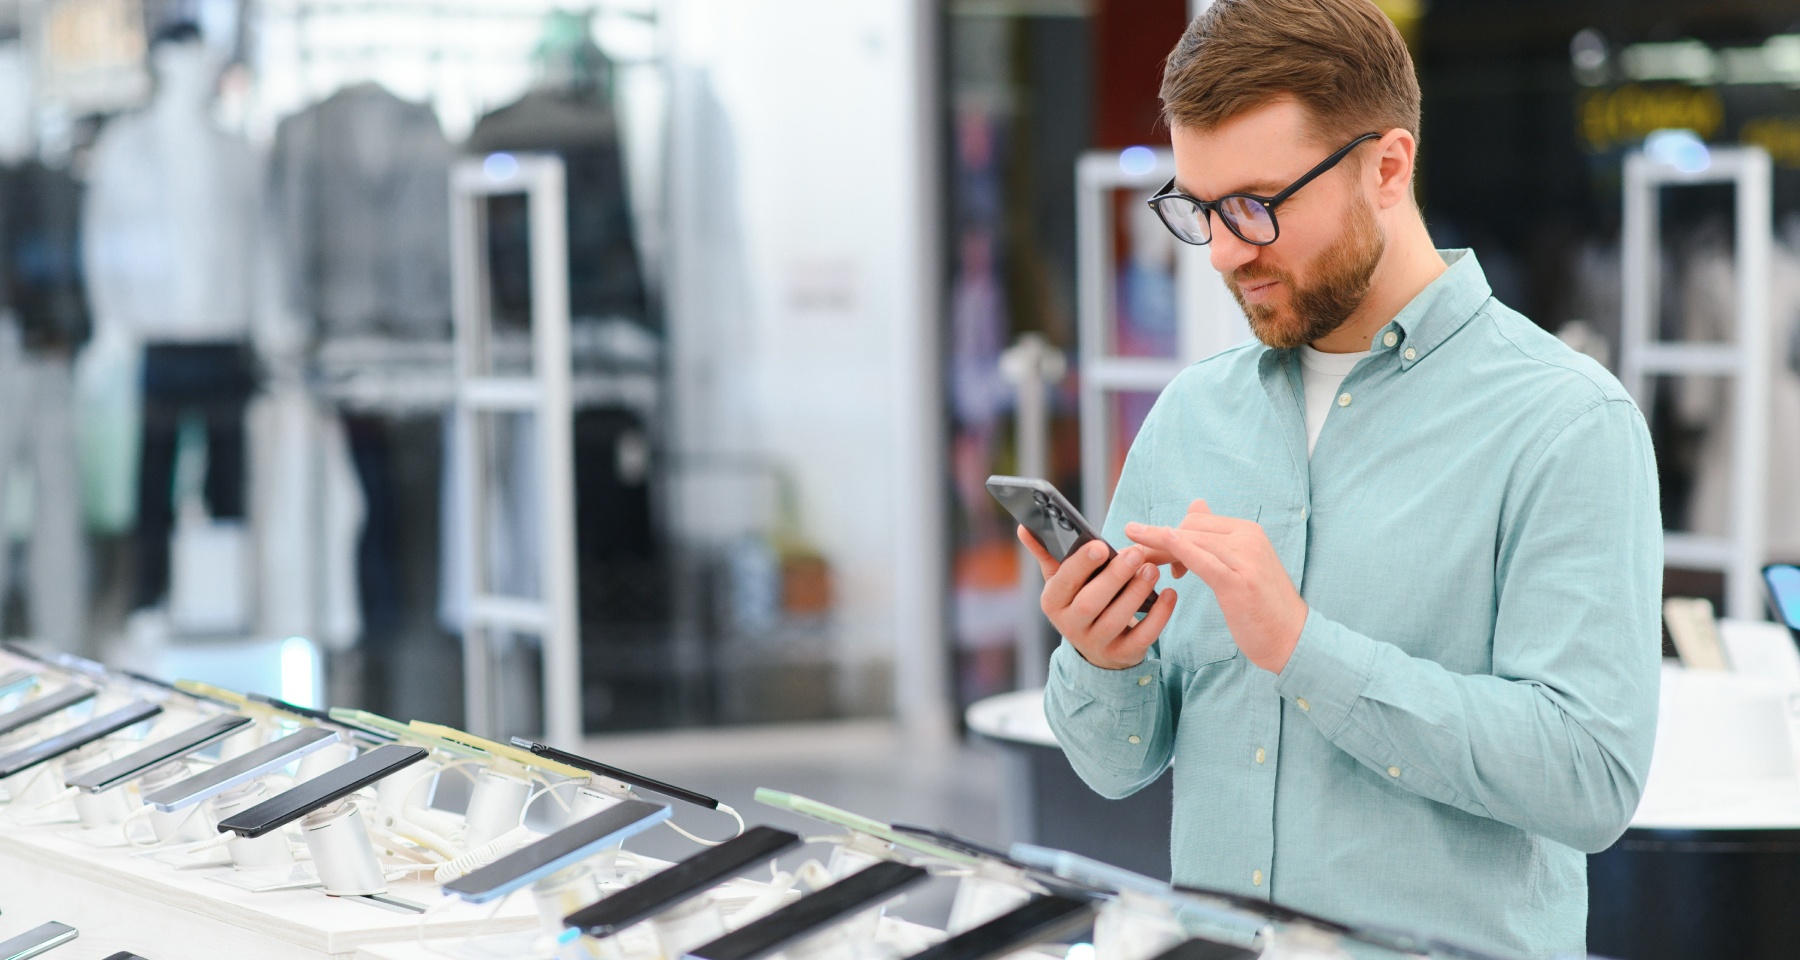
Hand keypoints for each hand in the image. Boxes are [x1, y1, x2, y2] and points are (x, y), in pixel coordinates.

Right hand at [1019, 526, 1176, 670]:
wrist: (1098, 648)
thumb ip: (1047, 554)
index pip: (1063, 582)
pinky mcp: (1123, 655)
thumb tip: (1025, 526)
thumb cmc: (1080, 601)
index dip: (1081, 565)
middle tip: (1136, 553)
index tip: (1100, 545)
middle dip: (1115, 576)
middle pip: (1091, 602)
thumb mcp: (1061, 581)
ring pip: (1117, 619)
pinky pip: (1143, 637)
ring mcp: (1097, 643)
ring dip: (1137, 592)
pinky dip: (1159, 616)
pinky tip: (1170, 594)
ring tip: (1152, 569)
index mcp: (1053, 602)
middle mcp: (1071, 626)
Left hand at [1124, 500, 1306, 672]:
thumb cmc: (1261, 603)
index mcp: (1248, 530)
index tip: (1163, 558)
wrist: (1291, 637)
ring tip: (1136, 557)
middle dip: (1158, 540)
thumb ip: (1216, 535)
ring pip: (1190, 541)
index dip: (1173, 534)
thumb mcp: (1241, 562)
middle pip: (1190, 527)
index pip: (1198, 519)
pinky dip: (1179, 550)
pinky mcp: (1238, 583)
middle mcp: (1248, 538)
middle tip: (1137, 558)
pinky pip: (1202, 560)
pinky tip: (1161, 546)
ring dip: (1158, 548)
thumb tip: (1196, 503)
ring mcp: (1245, 559)